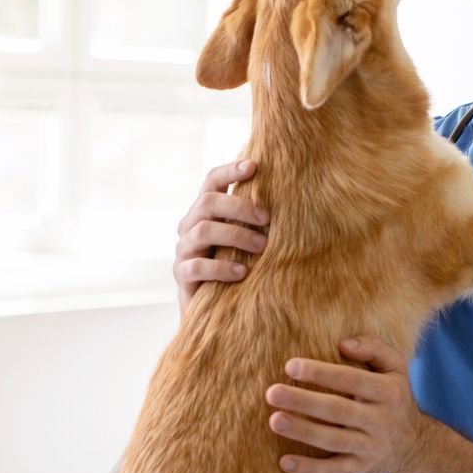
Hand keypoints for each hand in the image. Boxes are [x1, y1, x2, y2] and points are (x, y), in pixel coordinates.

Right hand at [173, 159, 269, 311]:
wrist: (212, 305)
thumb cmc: (235, 264)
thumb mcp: (244, 238)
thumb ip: (254, 219)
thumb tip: (291, 197)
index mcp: (204, 211)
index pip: (212, 181)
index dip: (230, 171)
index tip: (254, 166)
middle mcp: (190, 225)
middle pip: (208, 202)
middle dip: (239, 207)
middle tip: (267, 219)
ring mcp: (183, 249)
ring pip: (203, 231)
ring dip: (235, 236)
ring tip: (261, 246)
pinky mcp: (182, 274)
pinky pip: (197, 266)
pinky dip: (221, 268)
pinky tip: (242, 273)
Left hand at [266, 335, 431, 472]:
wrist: (415, 446)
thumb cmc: (393, 398)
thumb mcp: (396, 369)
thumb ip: (374, 348)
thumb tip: (343, 343)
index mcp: (387, 392)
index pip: (351, 379)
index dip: (321, 372)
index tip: (290, 366)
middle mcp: (381, 420)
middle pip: (338, 409)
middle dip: (304, 401)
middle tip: (272, 393)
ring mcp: (371, 447)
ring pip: (333, 440)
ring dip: (302, 431)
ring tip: (274, 420)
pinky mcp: (361, 469)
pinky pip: (334, 470)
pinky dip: (310, 469)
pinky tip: (284, 462)